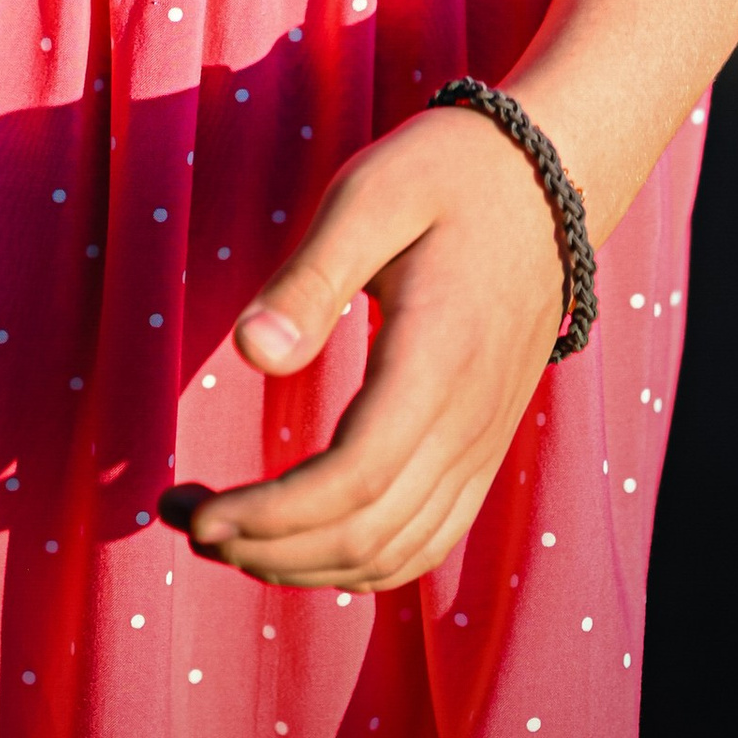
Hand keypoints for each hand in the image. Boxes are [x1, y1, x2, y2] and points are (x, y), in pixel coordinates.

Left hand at [162, 106, 565, 589]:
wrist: (550, 177)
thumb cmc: (449, 173)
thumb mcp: (370, 197)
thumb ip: (310, 278)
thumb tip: (250, 355)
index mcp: (436, 359)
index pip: (351, 480)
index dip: (269, 516)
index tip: (197, 514)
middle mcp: (469, 420)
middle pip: (366, 534)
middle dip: (266, 548)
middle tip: (187, 520)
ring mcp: (484, 442)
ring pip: (396, 553)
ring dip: (304, 564)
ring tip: (229, 535)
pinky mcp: (485, 445)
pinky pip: (428, 539)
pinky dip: (359, 562)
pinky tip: (304, 539)